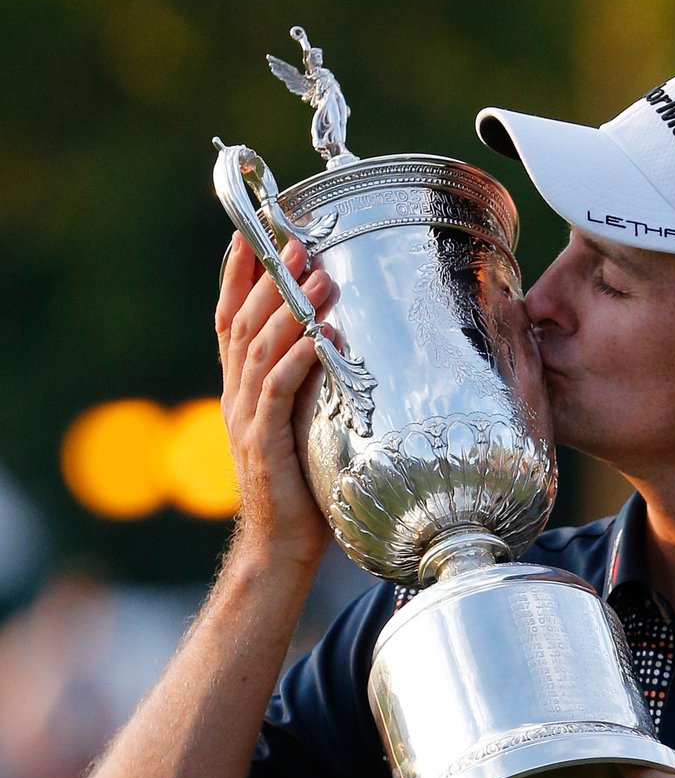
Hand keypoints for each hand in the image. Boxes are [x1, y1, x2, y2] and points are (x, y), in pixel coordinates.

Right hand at [215, 233, 331, 568]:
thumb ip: (308, 389)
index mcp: (242, 389)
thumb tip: (341, 348)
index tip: (253, 232)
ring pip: (260, 349)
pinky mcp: (263, 442)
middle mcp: (236, 396)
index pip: (231, 319)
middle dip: (268, 277)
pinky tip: (323, 336)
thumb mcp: (303, 425)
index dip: (237, 275)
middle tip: (297, 241)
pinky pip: (278, 389)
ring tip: (318, 276)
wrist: (282, 545)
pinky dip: (299, 358)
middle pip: (243, 323)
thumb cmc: (303, 487)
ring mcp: (245, 418)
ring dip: (289, 309)